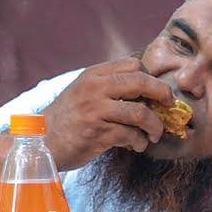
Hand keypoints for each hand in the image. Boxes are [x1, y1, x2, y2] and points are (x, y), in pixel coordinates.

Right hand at [39, 58, 176, 170]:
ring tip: (154, 134)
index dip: (150, 77)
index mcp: (93, 75)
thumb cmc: (68, 119)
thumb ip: (109, 88)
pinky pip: (130, 135)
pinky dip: (139, 142)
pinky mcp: (96, 133)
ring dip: (154, 126)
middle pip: (141, 82)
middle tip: (169, 106)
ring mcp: (95, 110)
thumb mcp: (84, 93)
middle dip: (162, 94)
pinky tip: (137, 146)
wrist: (41, 142)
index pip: (133, 65)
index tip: (157, 92)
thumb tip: (145, 93)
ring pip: (140, 113)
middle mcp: (94, 88)